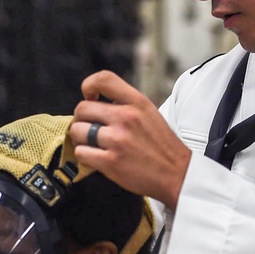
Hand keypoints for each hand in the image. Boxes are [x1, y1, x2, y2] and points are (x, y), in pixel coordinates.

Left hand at [70, 70, 190, 209]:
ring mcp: (117, 140)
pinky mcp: (110, 161)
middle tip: (88, 127)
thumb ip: (125, 104)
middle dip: (81, 119)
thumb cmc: (162, 146)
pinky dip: (85, 156)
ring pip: (77, 131)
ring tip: (92, 144)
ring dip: (80, 139)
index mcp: (137, 102)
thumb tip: (96, 102)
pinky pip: (81, 153)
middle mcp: (126, 117)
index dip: (89, 86)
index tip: (90, 97)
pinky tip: (96, 158)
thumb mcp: (149, 113)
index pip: (103, 79)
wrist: (176, 174)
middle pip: (82, 108)